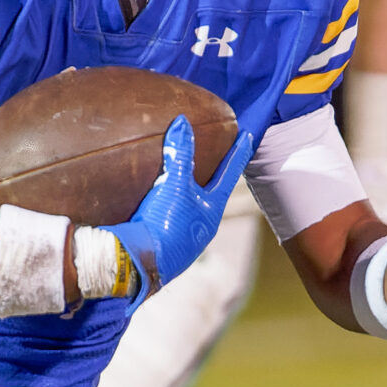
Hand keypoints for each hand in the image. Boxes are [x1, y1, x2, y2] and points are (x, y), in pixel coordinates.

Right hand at [108, 115, 255, 295]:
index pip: (229, 174)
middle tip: (215, 157)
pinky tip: (155, 203)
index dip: (237, 154)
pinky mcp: (162, 246)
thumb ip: (180, 154)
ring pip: (189, 209)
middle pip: (210, 194)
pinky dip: (165, 207)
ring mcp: (183, 239)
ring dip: (186, 194)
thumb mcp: (174, 185)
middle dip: (211, 176)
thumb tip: (182, 123)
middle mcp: (201, 226)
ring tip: (180, 178)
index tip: (248, 136)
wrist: (139, 263)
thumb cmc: (166, 224)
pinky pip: (167, 220)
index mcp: (211, 211)